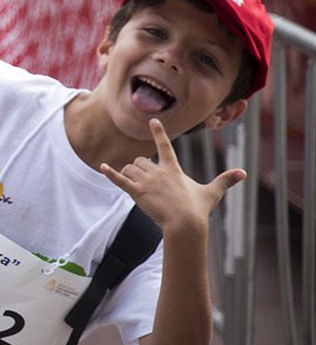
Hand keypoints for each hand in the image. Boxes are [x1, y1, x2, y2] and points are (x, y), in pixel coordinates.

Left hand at [100, 119, 245, 235]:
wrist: (184, 223)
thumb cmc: (197, 209)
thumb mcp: (212, 193)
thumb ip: (225, 181)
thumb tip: (244, 173)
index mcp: (173, 169)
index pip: (164, 145)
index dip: (158, 132)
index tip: (152, 120)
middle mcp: (157, 171)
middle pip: (141, 160)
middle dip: (140, 167)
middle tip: (147, 182)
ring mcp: (146, 181)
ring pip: (130, 168)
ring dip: (128, 173)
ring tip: (136, 185)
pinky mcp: (136, 192)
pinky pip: (120, 180)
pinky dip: (110, 173)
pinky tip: (102, 167)